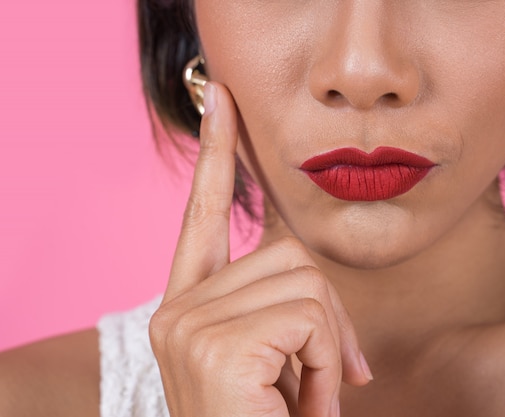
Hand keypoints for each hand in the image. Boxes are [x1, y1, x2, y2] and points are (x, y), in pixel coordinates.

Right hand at [149, 82, 371, 416]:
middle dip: (328, 320)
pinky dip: (327, 366)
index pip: (202, 212)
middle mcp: (176, 308)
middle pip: (289, 254)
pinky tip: (300, 407)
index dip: (217, 154)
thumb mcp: (272, 359)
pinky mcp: (217, 343)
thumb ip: (280, 305)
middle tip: (320, 383)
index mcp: (188, 304)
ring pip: (307, 283)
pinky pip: (310, 317)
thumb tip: (307, 273)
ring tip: (303, 400)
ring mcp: (189, 324)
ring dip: (328, 349)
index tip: (223, 99)